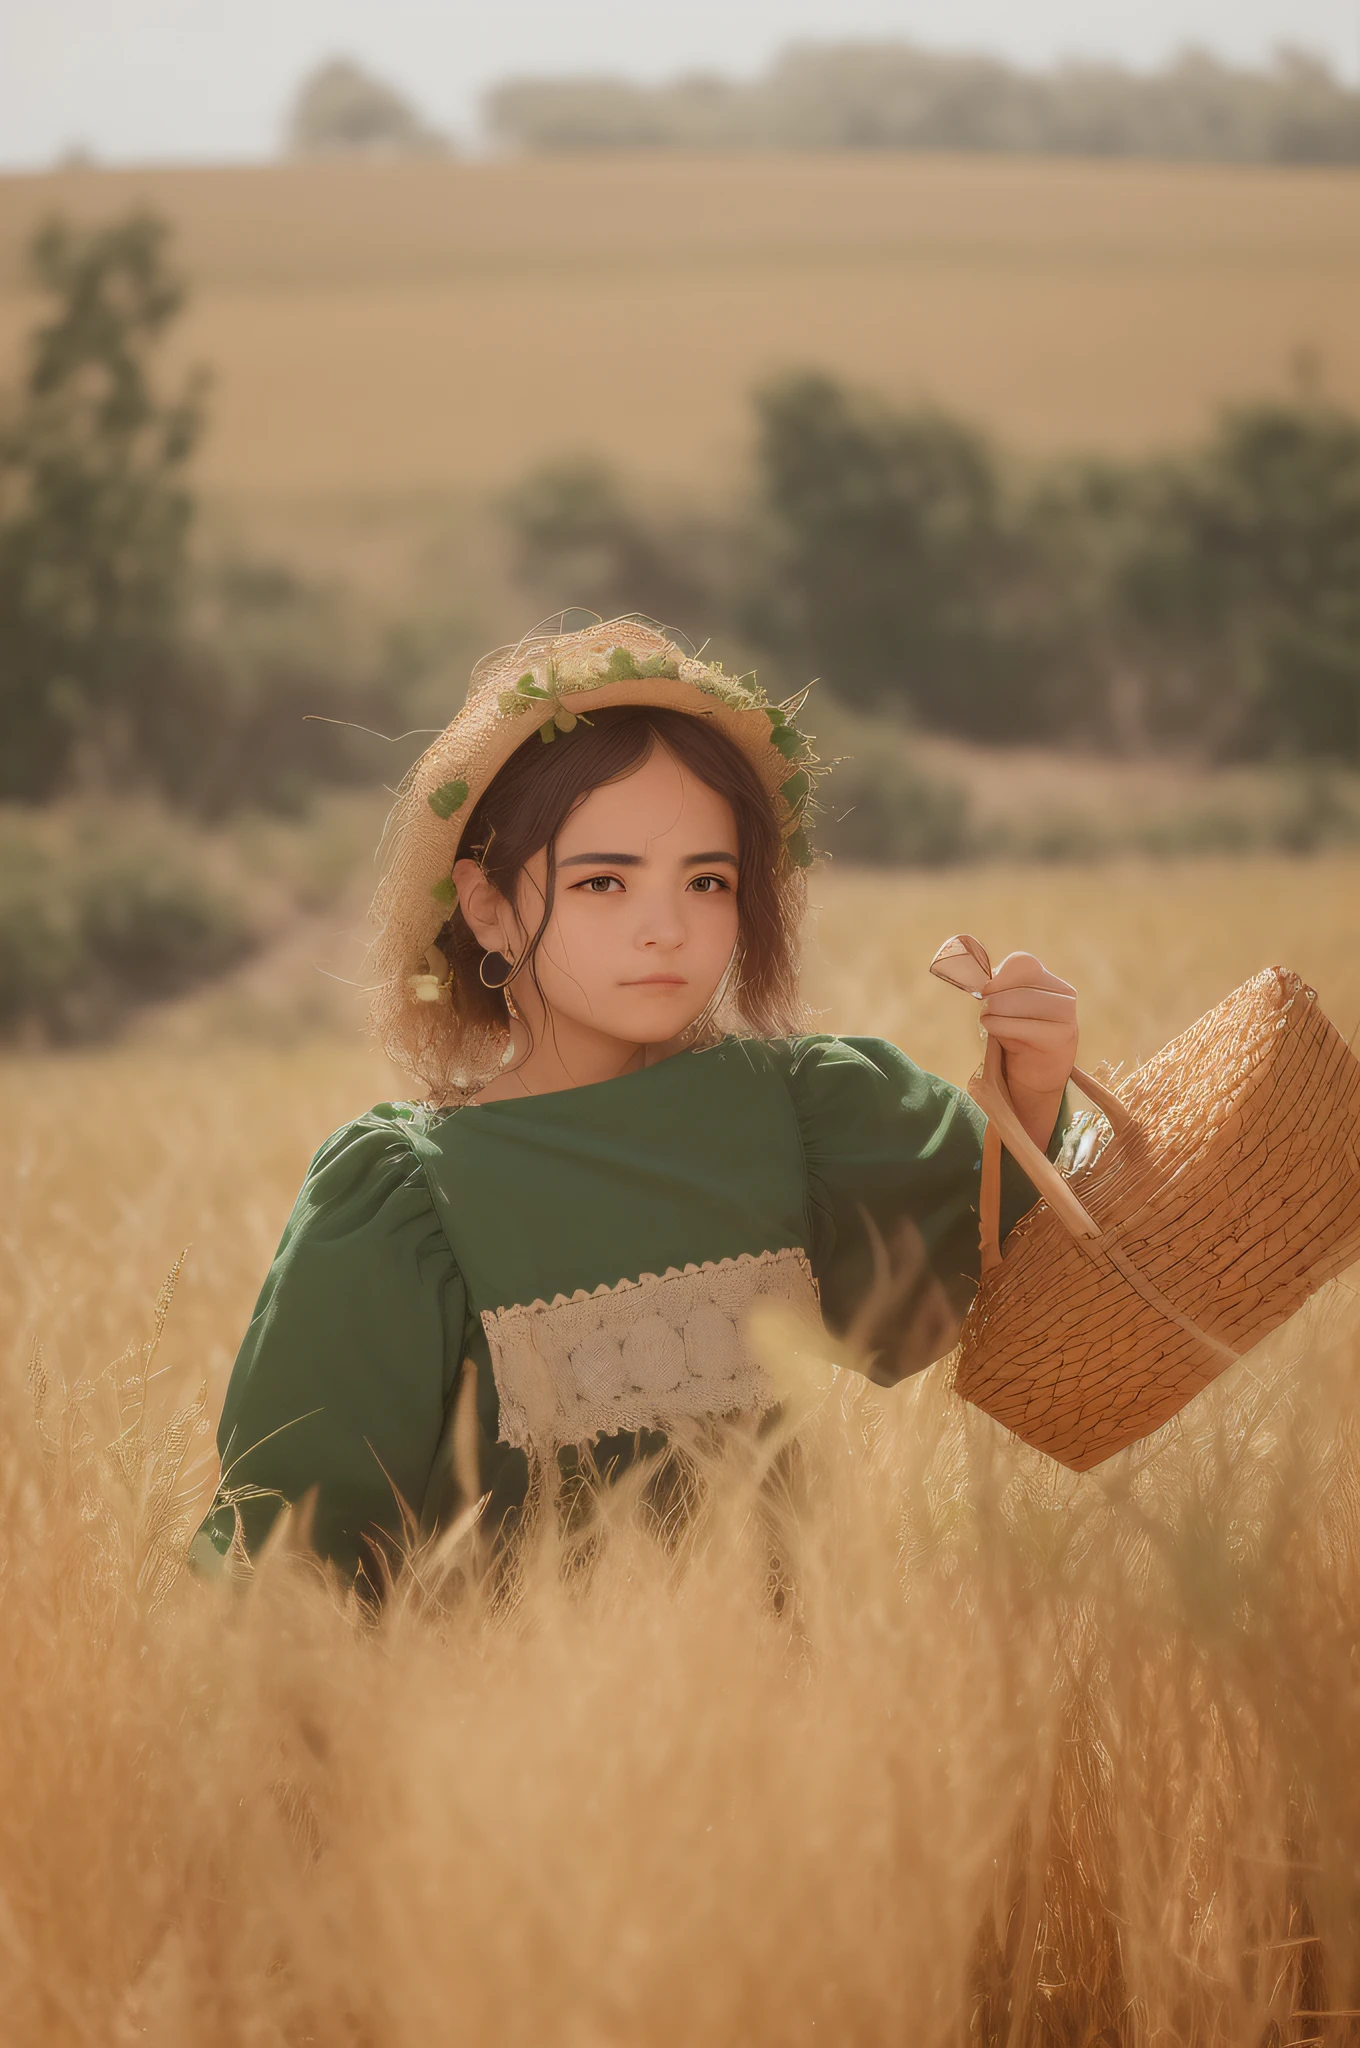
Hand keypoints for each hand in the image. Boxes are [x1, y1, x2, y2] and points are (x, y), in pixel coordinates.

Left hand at [979, 951, 1077, 1148]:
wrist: (1038, 1077)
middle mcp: (1065, 997)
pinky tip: (997, 1035)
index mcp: (1053, 984)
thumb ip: (1000, 989)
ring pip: (1015, 1001)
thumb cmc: (1020, 1036)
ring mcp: (1066, 1018)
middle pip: (1016, 983)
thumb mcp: (1012, 1008)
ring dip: (993, 1013)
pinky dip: (997, 1027)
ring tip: (992, 1023)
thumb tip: (976, 977)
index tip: (985, 991)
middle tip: (988, 1011)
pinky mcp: (1059, 1039)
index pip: (1023, 964)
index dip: (999, 974)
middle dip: (994, 997)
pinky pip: (1016, 1025)